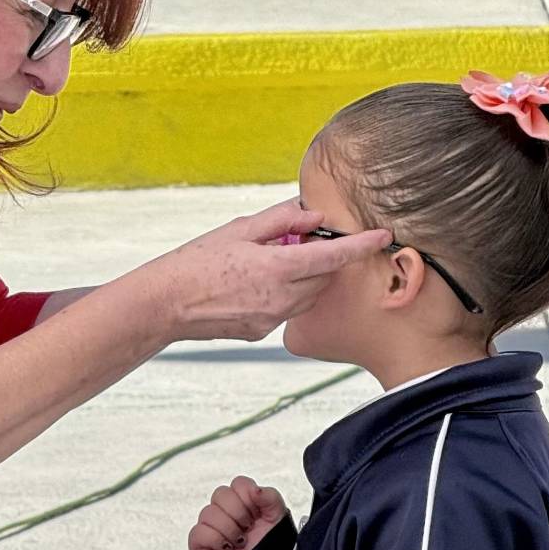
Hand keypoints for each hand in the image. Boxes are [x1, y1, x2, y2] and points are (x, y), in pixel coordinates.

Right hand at [141, 199, 390, 343]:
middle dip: (322, 258)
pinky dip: (281, 294)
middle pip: (323, 277)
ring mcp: (271, 320)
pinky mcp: (260, 333)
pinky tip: (250, 285)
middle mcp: (280, 299)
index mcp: (276, 268)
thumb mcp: (238, 230)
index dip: (361, 245)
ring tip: (269, 262)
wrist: (165, 304)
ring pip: (307, 295)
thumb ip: (281, 221)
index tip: (383, 235)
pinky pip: (285, 309)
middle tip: (297, 240)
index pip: (333, 257)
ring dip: (303, 277)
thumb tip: (314, 216)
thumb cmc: (196, 261)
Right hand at [189, 476, 287, 549]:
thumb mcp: (278, 520)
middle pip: (221, 494)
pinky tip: (227, 549)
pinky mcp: (199, 544)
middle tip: (248, 529)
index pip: (238, 484)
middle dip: (239, 513)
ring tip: (240, 543)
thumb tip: (255, 489)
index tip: (257, 514)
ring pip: (208, 512)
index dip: (248, 496)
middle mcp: (226, 513)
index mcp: (245, 504)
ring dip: (229, 530)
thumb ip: (271, 497)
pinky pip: (199, 531)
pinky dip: (216, 540)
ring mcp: (211, 527)